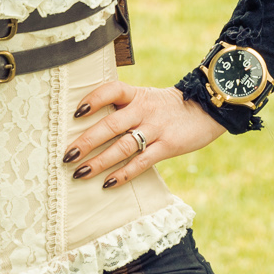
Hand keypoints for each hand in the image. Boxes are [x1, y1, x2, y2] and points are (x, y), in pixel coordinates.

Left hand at [65, 80, 224, 187]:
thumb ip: (123, 108)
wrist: (206, 110)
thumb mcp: (147, 99)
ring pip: (123, 146)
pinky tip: (108, 183)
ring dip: (100, 161)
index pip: (112, 90)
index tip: (76, 113)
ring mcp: (156, 129)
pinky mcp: (167, 146)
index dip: (93, 99)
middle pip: (111, 125)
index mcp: (137, 95)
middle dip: (87, 141)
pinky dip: (124, 174)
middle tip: (67, 156)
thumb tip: (88, 124)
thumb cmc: (168, 108)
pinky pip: (142, 162)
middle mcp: (144, 110)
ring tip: (80, 173)